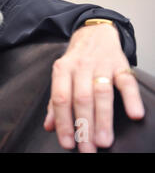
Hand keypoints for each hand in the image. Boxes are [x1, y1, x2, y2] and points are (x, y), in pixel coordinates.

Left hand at [43, 23, 144, 151]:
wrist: (94, 33)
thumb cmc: (76, 60)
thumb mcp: (61, 76)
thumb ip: (55, 102)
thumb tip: (48, 126)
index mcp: (62, 70)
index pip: (61, 99)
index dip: (63, 122)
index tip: (68, 143)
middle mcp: (80, 66)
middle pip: (81, 98)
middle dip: (84, 126)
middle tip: (88, 148)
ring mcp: (101, 65)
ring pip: (101, 93)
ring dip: (103, 118)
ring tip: (104, 140)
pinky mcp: (120, 64)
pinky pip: (126, 81)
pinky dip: (130, 98)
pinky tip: (134, 114)